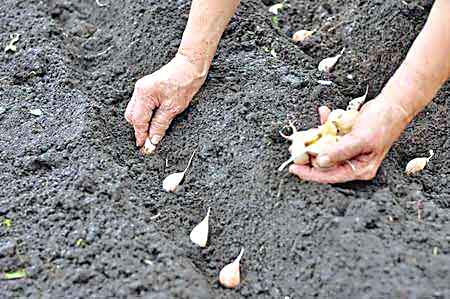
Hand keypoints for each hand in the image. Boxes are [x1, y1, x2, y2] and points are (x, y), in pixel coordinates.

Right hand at [125, 53, 206, 150]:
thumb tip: (152, 140)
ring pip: (135, 111)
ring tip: (153, 132)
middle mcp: (139, 91)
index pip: (138, 121)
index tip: (143, 147)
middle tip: (149, 141)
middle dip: (139, 129)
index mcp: (144, 94)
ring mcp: (142, 88)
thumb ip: (160, 125)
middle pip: (132, 116)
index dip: (140, 135)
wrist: (190, 66)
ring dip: (142, 122)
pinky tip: (154, 120)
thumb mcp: (173, 108)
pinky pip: (141, 106)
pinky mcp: (147, 89)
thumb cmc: (184, 83)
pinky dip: (145, 115)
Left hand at [289, 96, 410, 182]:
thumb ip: (339, 152)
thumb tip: (320, 162)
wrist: (393, 104)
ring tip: (304, 134)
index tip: (294, 168)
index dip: (310, 173)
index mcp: (360, 169)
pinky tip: (323, 113)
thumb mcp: (359, 139)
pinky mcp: (346, 138)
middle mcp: (353, 162)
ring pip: (324, 149)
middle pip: (324, 164)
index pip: (330, 176)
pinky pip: (330, 134)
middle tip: (294, 150)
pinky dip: (325, 124)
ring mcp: (349, 150)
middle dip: (308, 156)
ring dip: (315, 139)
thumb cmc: (382, 123)